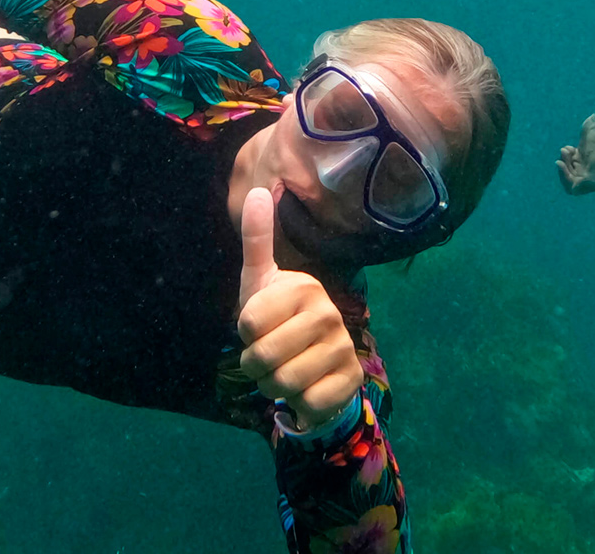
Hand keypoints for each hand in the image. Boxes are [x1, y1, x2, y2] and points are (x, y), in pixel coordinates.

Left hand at [237, 187, 363, 430]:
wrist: (315, 364)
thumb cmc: (280, 318)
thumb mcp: (261, 281)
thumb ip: (257, 239)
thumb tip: (255, 190)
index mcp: (305, 287)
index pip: (247, 323)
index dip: (244, 333)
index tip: (261, 326)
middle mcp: (329, 314)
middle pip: (262, 356)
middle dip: (255, 365)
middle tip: (270, 354)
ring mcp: (343, 348)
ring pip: (281, 383)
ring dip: (273, 386)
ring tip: (285, 371)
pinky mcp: (350, 381)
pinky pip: (306, 403)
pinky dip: (298, 403)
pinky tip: (307, 388)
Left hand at [556, 113, 594, 195]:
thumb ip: (587, 180)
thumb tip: (574, 191)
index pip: (574, 189)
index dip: (566, 178)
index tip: (562, 164)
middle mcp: (591, 175)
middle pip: (569, 180)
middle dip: (564, 168)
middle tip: (564, 155)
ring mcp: (586, 165)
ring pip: (568, 169)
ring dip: (565, 159)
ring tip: (567, 149)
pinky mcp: (581, 155)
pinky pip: (569, 160)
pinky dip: (567, 154)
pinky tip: (570, 147)